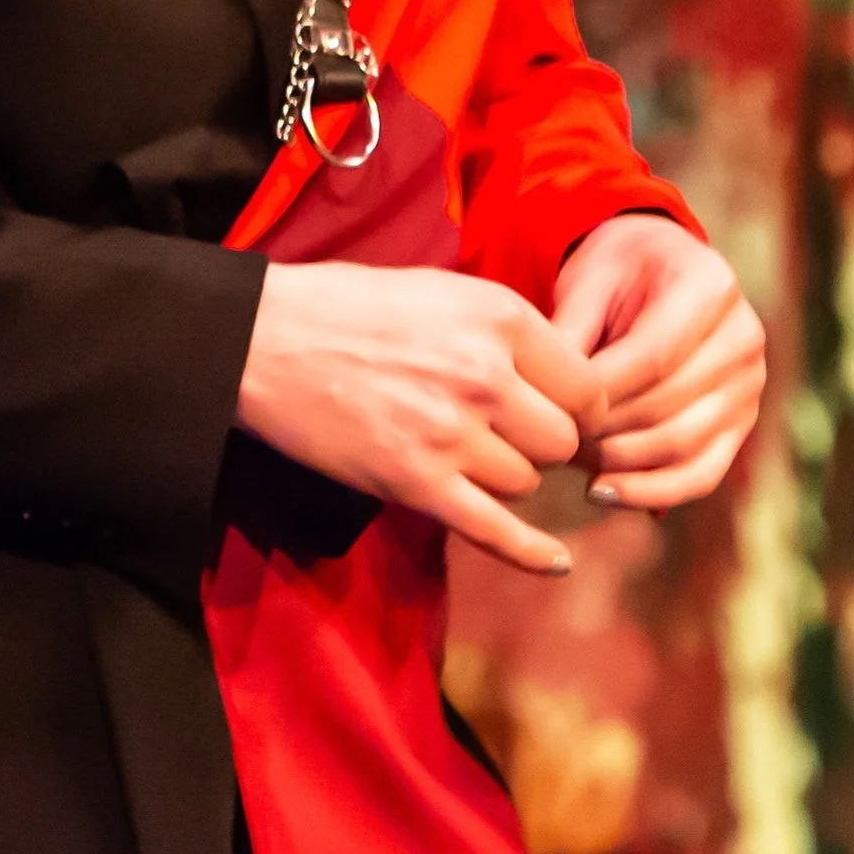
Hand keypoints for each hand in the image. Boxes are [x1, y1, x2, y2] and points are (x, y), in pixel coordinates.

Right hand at [235, 262, 608, 573]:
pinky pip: (495, 531)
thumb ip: (504, 331)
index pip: (587, 386)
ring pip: (526, 483)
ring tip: (466, 453)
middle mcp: (487, 375)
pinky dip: (530, 553)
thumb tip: (555, 376)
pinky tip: (556, 562)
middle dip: (542, 443)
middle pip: (562, 441)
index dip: (581, 406)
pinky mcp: (416, 483)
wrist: (267, 339)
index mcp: (499, 317)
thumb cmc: (349, 304)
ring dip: (507, 476)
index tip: (563, 413)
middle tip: (508, 434)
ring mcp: (452, 433)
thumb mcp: (442, 291)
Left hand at [552, 214, 764, 510]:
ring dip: (620, 463)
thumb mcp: (588, 280)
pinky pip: (702, 473)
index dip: (600, 391)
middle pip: (667, 405)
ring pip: (682, 445)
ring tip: (570, 463)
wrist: (658, 268)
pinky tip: (605, 492)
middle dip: (604, 430)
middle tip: (552, 441)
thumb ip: (570, 332)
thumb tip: (546, 398)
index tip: (551, 406)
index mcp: (711, 286)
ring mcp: (749, 386)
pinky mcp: (742, 425)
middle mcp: (743, 338)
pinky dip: (653, 491)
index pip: (653, 356)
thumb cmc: (616, 271)